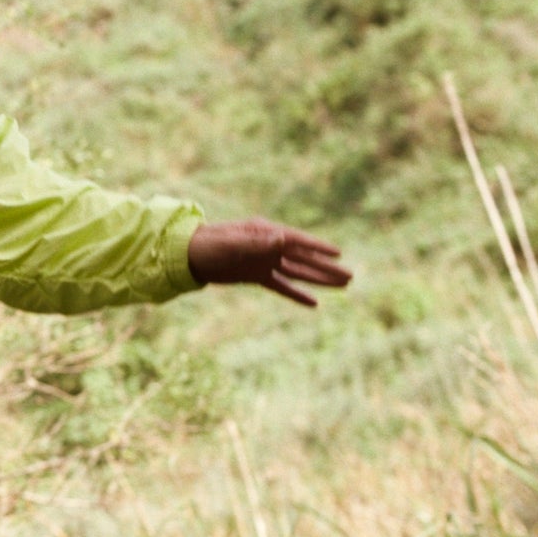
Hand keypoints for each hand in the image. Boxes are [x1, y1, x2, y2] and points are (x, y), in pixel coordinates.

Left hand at [187, 218, 352, 307]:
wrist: (186, 254)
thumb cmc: (207, 244)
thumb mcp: (231, 243)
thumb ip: (256, 243)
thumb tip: (281, 239)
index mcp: (265, 233)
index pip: (298, 241)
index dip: (318, 248)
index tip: (339, 253)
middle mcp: (269, 246)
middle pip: (304, 259)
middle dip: (327, 268)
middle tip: (351, 277)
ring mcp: (264, 261)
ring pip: (297, 273)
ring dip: (319, 280)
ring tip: (343, 286)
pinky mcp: (256, 276)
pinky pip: (281, 286)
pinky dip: (296, 294)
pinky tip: (314, 303)